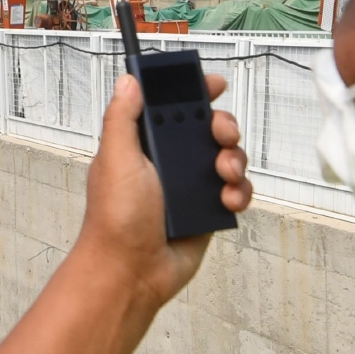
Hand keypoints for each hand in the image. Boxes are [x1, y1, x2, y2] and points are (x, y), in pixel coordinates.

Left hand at [75, 73, 252, 310]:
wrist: (132, 272)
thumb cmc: (116, 219)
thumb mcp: (115, 159)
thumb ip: (123, 118)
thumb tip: (129, 81)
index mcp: (144, 144)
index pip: (172, 106)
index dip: (194, 92)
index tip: (214, 84)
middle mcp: (169, 162)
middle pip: (208, 129)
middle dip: (223, 126)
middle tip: (222, 133)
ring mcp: (190, 187)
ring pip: (228, 158)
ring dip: (234, 160)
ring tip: (223, 173)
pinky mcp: (208, 211)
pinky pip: (236, 192)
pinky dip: (239, 192)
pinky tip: (228, 199)